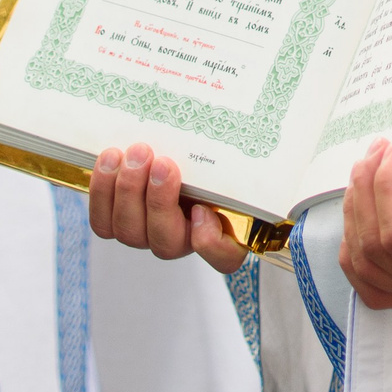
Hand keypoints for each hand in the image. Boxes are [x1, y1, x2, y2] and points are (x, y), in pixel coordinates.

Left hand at [87, 142, 245, 273]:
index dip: (210, 243)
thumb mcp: (229, 157)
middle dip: (159, 200)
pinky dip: (103, 191)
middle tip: (160, 162)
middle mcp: (183, 240)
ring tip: (133, 154)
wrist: (163, 144)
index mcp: (221, 232)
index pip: (224, 257)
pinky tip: (111, 159)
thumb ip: (242, 162)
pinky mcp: (116, 222)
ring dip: (128, 191)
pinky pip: (103, 221)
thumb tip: (288, 134)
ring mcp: (147, 234)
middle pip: (166, 241)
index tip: (203, 209)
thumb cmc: (206, 152)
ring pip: (130, 232)